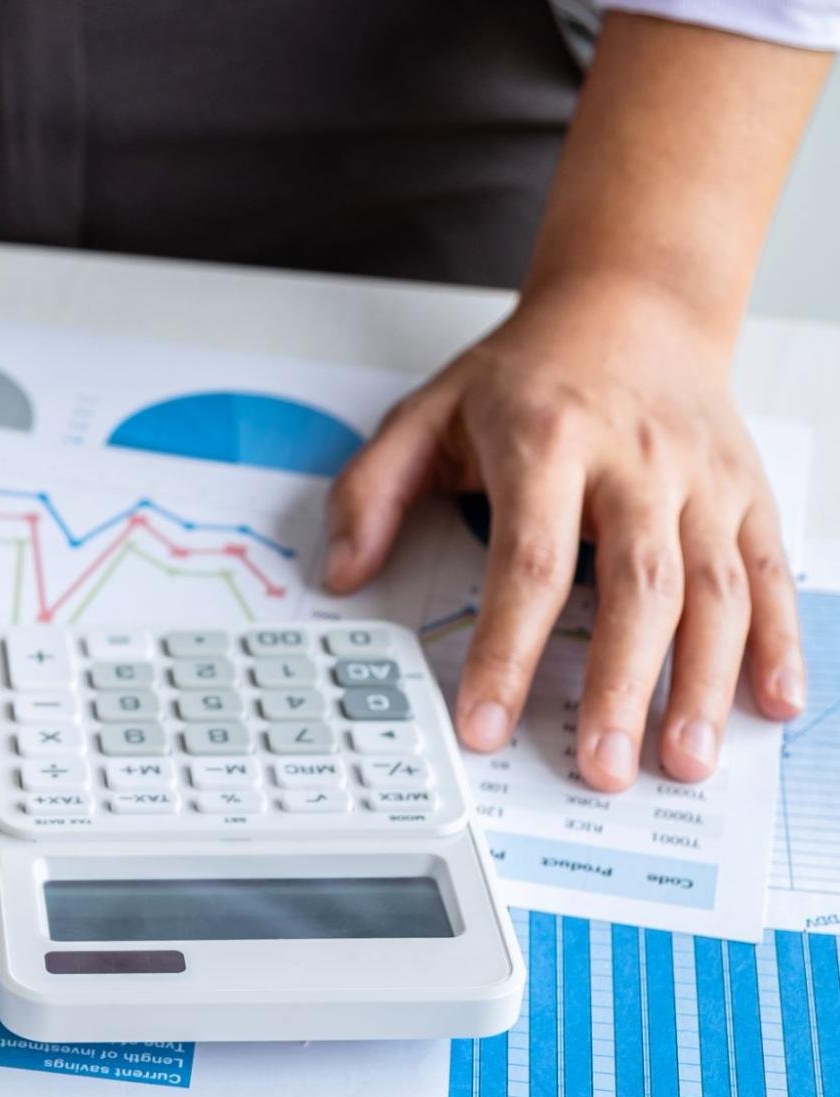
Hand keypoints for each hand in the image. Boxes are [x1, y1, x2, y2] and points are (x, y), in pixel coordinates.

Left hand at [323, 273, 803, 791]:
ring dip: (703, 682)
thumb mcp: (427, 411)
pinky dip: (779, 641)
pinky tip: (773, 703)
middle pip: (636, 586)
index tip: (484, 722)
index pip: (529, 561)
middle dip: (621, 686)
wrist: (632, 304)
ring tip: (683, 760)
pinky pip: (769, 573)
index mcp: (548, 440)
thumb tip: (343, 573)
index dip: (507, 650)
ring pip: (714, 590)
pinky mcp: (748, 494)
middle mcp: (635, 461)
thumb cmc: (528, 373)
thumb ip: (372, 491)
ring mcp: (702, 480)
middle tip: (602, 767)